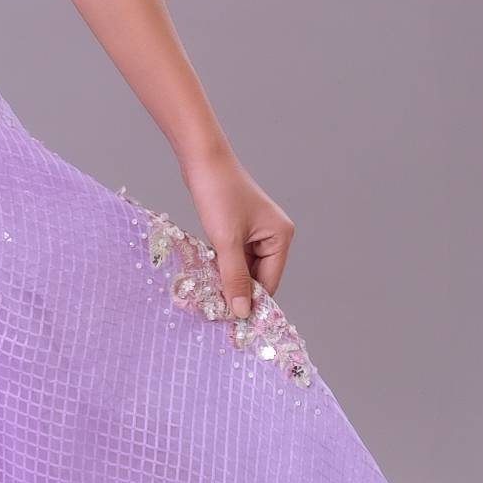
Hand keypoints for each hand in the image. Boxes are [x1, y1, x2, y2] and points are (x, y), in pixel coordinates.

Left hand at [179, 146, 294, 318]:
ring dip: (226, 278)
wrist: (201, 159)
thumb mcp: (226, 240)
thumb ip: (234, 277)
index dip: (251, 301)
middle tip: (214, 309)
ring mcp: (256, 231)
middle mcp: (274, 235)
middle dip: (237, 290)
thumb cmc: (218, 193)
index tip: (231, 322)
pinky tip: (205, 274)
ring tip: (207, 293)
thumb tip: (242, 312)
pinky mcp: (238, 228)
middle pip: (257, 277)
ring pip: (243, 268)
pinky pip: (233, 256)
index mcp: (281, 237)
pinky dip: (221, 265)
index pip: (269, 282)